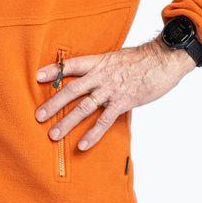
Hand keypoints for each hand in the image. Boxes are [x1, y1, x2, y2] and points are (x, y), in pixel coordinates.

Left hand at [34, 37, 195, 150]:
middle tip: (38, 116)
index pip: (71, 65)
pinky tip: (82, 144)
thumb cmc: (142, 59)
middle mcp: (101, 75)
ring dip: (67, 122)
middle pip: (72, 89)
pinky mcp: (124, 102)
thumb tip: (93, 75)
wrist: (163, 59)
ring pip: (84, 107)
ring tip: (54, 134)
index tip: (37, 76)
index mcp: (99, 62)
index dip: (54, 70)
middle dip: (54, 103)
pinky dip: (93, 134)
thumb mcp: (117, 58)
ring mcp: (111, 89)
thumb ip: (103, 67)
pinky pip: (105, 120)